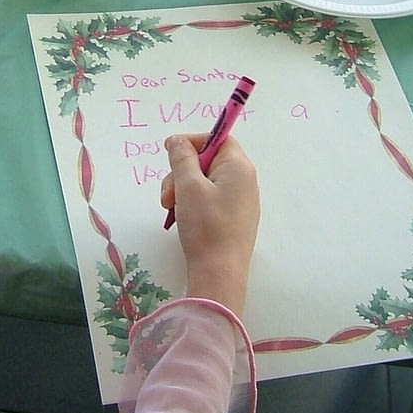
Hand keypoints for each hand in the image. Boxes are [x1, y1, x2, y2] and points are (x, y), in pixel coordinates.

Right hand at [160, 133, 258, 315]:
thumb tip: (177, 140)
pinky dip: (192, 204)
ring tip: (170, 209)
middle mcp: (245, 181)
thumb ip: (181, 158)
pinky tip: (181, 218)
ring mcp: (241, 202)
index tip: (171, 153)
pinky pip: (210, 200)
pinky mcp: (234, 219)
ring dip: (182, 190)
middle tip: (167, 195)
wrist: (219, 273)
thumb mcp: (188, 187)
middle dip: (182, 173)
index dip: (193, 142)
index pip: (218, 138)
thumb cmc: (206, 226)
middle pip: (208, 162)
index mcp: (239, 168)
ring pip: (205, 182)